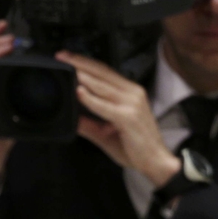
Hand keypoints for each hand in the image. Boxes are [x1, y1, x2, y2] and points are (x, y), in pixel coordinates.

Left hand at [57, 51, 180, 186]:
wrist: (156, 162)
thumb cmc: (134, 147)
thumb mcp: (105, 133)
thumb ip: (88, 124)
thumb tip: (70, 117)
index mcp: (129, 93)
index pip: (104, 71)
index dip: (85, 63)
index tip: (67, 57)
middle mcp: (132, 93)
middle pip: (103, 72)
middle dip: (80, 63)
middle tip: (61, 56)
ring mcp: (132, 103)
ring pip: (103, 85)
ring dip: (84, 76)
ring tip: (67, 68)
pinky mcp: (129, 117)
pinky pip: (106, 105)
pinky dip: (91, 99)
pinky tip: (79, 92)